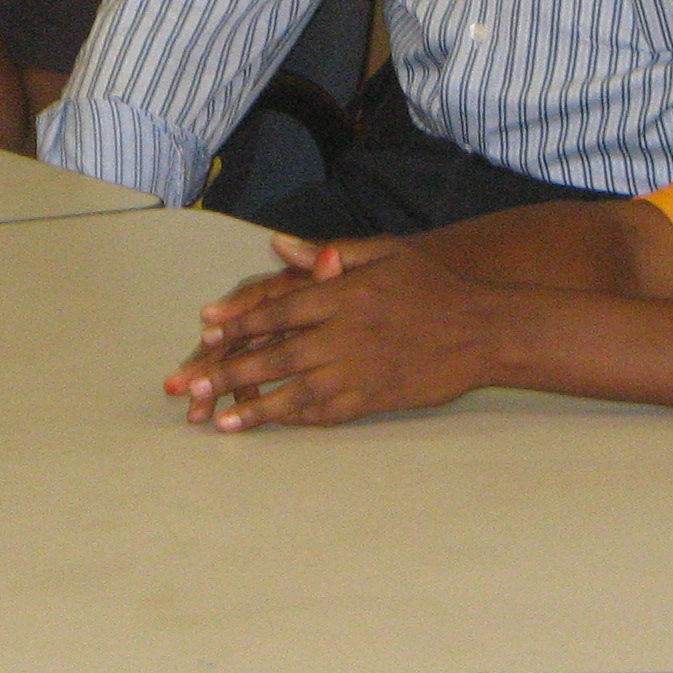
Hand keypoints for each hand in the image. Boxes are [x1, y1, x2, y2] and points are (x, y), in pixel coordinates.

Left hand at [163, 234, 495, 429]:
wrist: (483, 327)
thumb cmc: (433, 285)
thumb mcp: (385, 252)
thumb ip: (329, 252)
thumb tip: (280, 247)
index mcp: (343, 294)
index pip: (278, 307)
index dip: (238, 320)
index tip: (204, 331)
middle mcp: (344, 333)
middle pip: (275, 353)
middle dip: (228, 370)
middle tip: (189, 384)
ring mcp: (359, 369)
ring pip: (294, 389)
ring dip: (252, 404)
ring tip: (217, 419)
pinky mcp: (374, 397)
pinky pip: (326, 412)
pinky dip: (293, 420)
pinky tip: (267, 425)